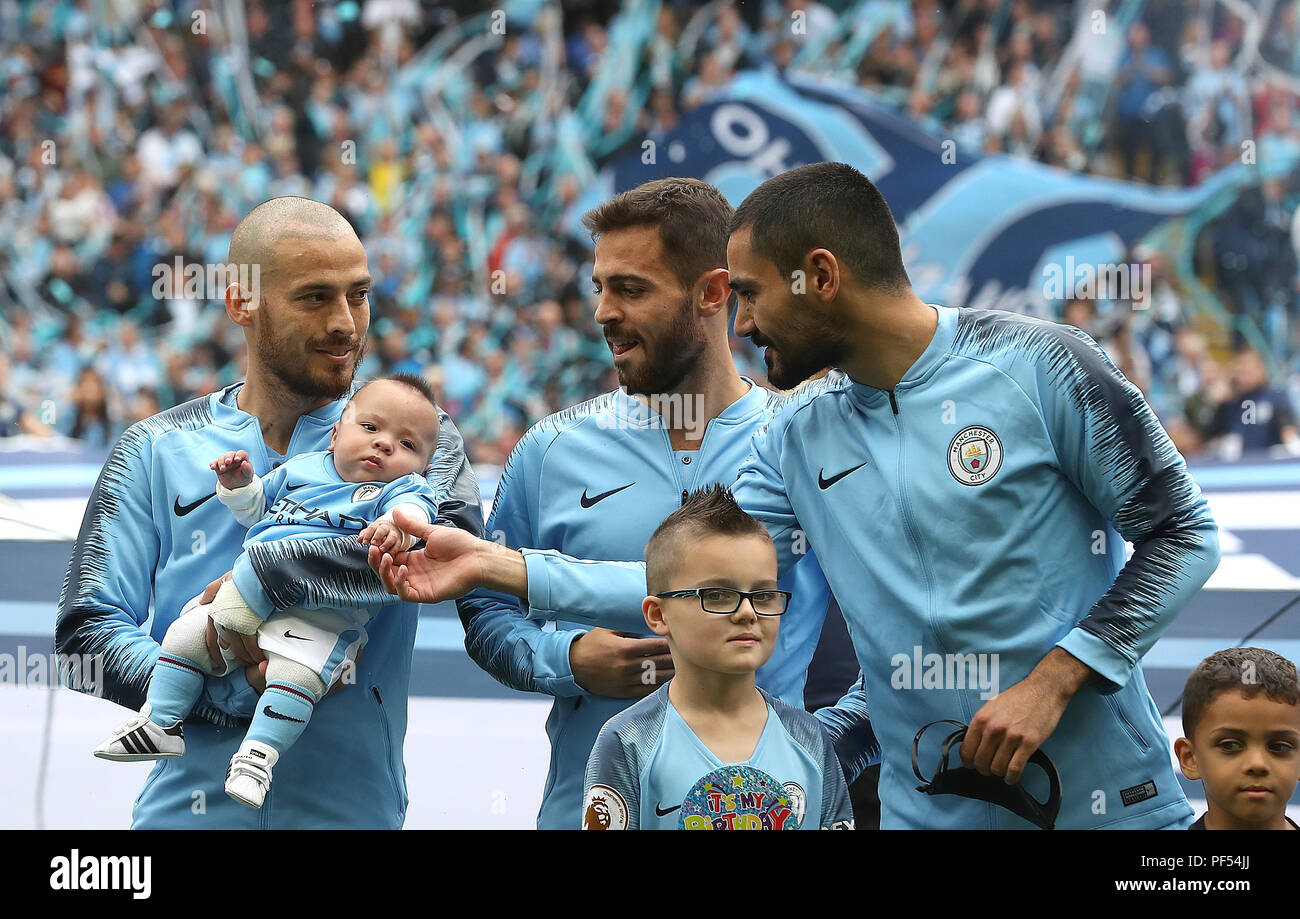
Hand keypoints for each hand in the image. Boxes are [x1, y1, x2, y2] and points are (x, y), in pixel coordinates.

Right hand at [211, 450, 253, 488]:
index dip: (239, 455)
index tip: (237, 459)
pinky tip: (212, 467)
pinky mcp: (218, 467)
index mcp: (243, 459)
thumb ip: (247, 469)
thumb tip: (244, 462)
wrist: (236, 486)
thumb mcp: (248, 475)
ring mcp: (225, 462)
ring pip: (221, 458)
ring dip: (221, 462)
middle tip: (228, 462)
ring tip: (223, 469)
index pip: (241, 453)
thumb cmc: (244, 478)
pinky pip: (214, 463)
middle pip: (230, 454)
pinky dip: (212, 464)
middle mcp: (233, 458)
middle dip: (228, 457)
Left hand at [359, 519, 406, 554]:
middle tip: (373, 544)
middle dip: (377, 536)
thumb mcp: (371, 532)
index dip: (368, 535)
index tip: (364, 542)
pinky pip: (397, 545)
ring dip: (386, 543)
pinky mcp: (399, 541)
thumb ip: (364, 535)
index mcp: (378, 525)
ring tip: (381, 549)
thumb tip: (359, 539)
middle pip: (382, 530)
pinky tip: (388, 554)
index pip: (372, 528)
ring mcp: (394, 534)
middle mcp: (387, 528)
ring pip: (392, 537)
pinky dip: (393, 550)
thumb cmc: (379, 532)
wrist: (393, 531)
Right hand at [368, 506, 495, 602]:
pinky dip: (399, 583)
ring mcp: (420, 585)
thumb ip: (412, 526)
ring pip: (391, 586)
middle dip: (376, 563)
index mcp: (415, 560)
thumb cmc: (461, 545)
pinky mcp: (426, 594)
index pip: (389, 560)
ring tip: (384, 557)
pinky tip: (402, 569)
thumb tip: (396, 511)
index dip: (379, 553)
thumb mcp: (432, 533)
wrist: (478, 557)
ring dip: (383, 573)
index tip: (374, 543)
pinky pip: (404, 594)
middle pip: (386, 574)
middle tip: (373, 549)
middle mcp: (415, 574)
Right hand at [569, 628, 672, 697]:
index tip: (679, 640)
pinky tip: (667, 683)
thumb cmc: (591, 644)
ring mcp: (626, 680)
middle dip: (674, 658)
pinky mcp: (623, 691)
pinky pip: (646, 691)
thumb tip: (646, 622)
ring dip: (670, 674)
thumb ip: (628, 627)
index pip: (656, 645)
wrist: (572, 666)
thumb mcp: (607, 629)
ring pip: (656, 678)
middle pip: (660, 662)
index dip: (670, 643)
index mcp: (625, 648)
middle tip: (686, 654)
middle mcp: (627, 665)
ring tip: (682, 670)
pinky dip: (658, 687)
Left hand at [960, 649, 1090, 783]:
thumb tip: (974, 744)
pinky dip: (1011, 778)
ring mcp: (1011, 737)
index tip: (972, 765)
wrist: (1044, 690)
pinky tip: (1011, 777)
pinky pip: (1015, 769)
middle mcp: (994, 729)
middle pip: (981, 762)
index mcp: (981, 719)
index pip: (967, 750)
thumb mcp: (991, 706)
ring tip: (1001, 771)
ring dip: (998, 773)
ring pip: (997, 768)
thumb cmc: (1018, 697)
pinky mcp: (1029, 743)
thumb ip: (982, 725)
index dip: (968, 762)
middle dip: (983, 770)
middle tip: (988, 770)